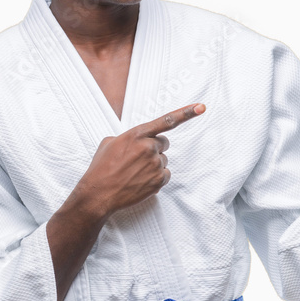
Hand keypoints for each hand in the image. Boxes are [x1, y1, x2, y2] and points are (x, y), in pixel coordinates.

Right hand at [75, 103, 205, 218]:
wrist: (98, 194)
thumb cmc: (101, 168)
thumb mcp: (110, 143)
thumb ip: (129, 137)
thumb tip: (137, 139)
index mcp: (136, 134)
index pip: (166, 120)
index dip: (186, 113)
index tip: (201, 106)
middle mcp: (148, 147)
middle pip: (164, 144)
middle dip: (154, 149)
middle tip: (138, 159)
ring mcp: (154, 164)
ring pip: (163, 160)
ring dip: (152, 165)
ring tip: (134, 173)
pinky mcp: (158, 180)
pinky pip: (165, 175)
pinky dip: (156, 178)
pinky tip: (140, 181)